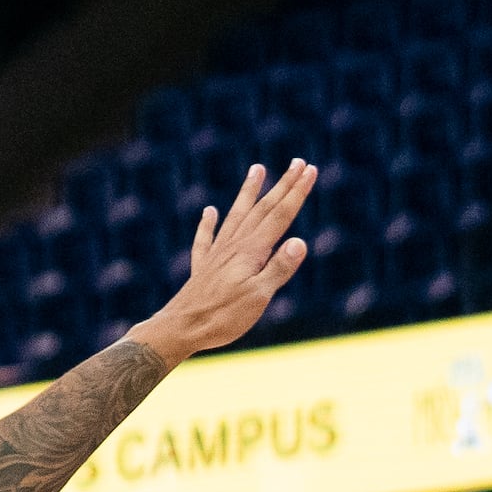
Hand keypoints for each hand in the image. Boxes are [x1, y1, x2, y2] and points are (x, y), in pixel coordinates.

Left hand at [125, 160, 312, 360]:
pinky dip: (208, 223)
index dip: (297, 192)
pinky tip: (209, 212)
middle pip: (263, 209)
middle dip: (282, 185)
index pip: (280, 215)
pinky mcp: (203, 267)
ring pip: (237, 215)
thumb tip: (300, 242)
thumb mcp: (258, 297)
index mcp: (251, 251)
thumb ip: (279, 269)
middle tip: (298, 163)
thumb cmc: (223, 317)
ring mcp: (217, 254)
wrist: (181, 328)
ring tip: (257, 169)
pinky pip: (206, 238)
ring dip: (249, 192)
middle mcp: (234, 245)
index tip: (310, 170)